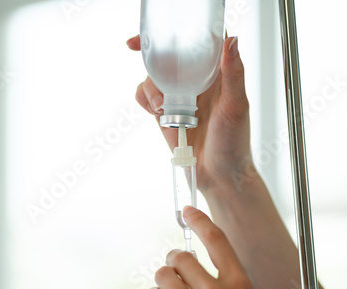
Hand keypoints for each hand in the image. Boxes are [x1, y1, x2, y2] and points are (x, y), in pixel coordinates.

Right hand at [128, 35, 253, 192]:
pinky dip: (145, 101)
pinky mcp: (165, 114)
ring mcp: (178, 98)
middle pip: (169, 56)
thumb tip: (232, 40)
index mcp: (215, 74)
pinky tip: (156, 113)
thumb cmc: (235, 144)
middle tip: (137, 50)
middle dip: (152, 54)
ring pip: (154, 77)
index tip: (163, 26)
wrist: (219, 176)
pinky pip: (146, 98)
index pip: (198, 41)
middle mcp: (196, 82)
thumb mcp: (237, 106)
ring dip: (151, 87)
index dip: (180, 29)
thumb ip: (233, 74)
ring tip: (162, 108)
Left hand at [144, 206, 264, 288]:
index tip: (188, 211)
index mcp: (240, 286)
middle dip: (176, 261)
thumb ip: (225, 283)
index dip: (200, 221)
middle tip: (178, 272)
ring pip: (162, 274)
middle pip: (181, 256)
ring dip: (164, 282)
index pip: (217, 240)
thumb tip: (193, 265)